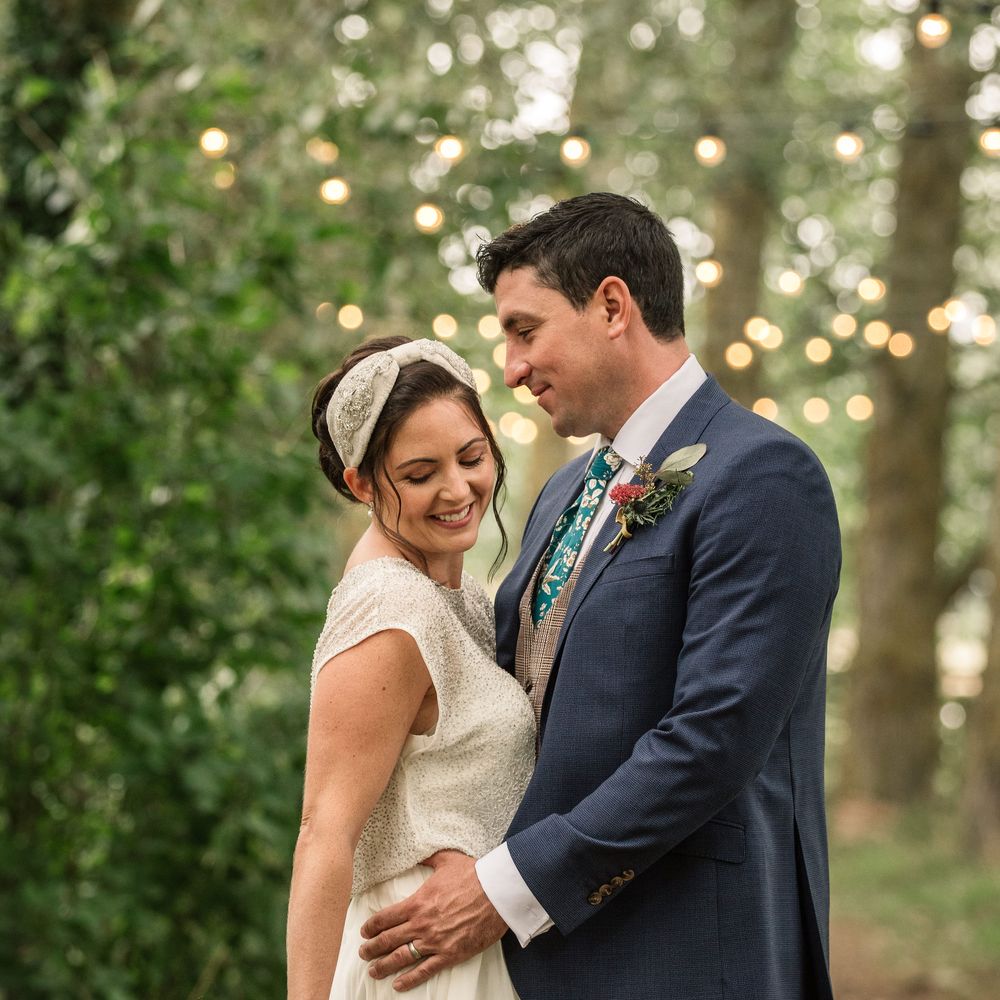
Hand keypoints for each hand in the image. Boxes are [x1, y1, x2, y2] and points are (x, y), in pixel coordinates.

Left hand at [358, 850, 507, 991]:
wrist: (497, 892)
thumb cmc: (473, 874)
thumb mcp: (447, 859)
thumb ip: (429, 858)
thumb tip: (420, 852)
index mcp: (417, 902)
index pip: (386, 917)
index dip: (371, 926)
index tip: (364, 932)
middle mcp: (421, 924)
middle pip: (388, 940)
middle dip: (372, 948)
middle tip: (363, 953)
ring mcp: (435, 941)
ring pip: (401, 958)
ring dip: (384, 966)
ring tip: (373, 971)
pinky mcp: (450, 954)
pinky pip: (425, 970)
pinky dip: (409, 979)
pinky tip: (398, 985)